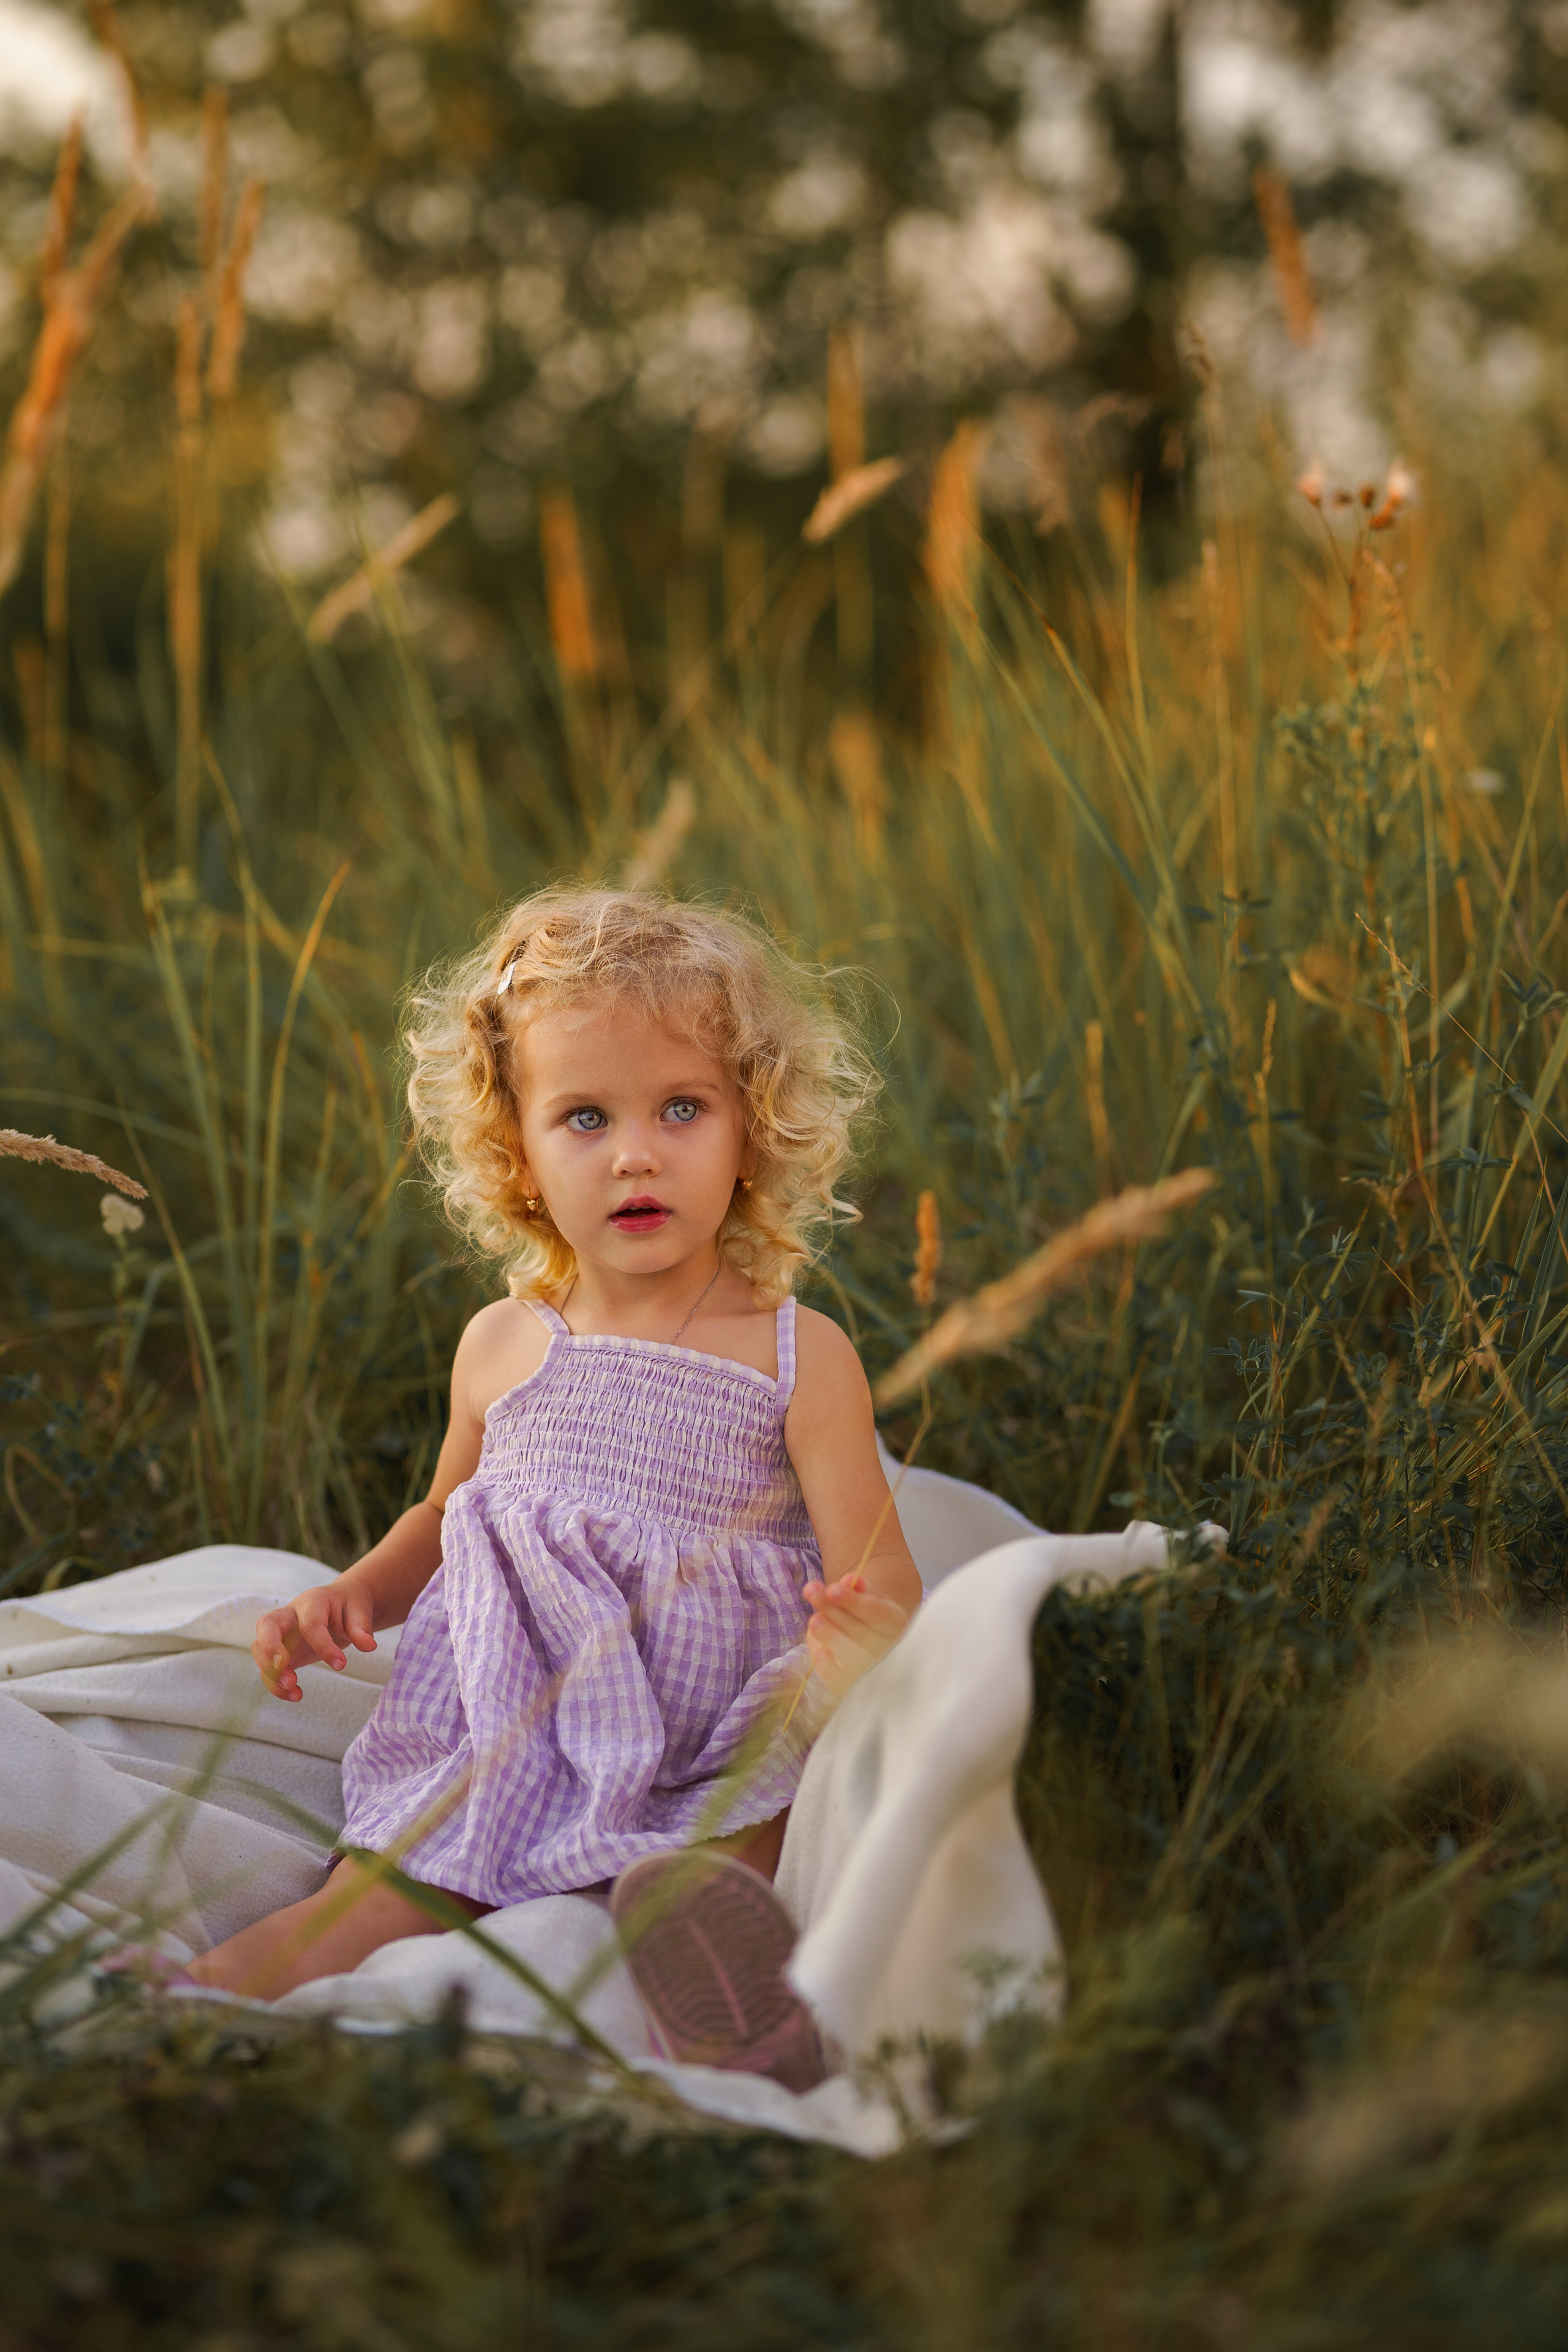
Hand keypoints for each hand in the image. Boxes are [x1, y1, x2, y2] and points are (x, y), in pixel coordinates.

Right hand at [253, 1581, 376, 1701]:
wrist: (342, 1605)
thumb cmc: (349, 1607)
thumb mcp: (360, 1611)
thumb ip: (362, 1627)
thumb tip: (369, 1646)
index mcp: (312, 1602)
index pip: (310, 1623)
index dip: (323, 1646)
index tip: (341, 1665)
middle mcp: (289, 1615)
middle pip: (266, 1625)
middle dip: (270, 1646)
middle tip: (285, 1666)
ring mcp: (281, 1634)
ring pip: (259, 1649)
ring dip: (270, 1672)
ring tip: (293, 1689)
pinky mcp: (281, 1653)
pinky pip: (269, 1669)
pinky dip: (276, 1685)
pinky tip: (296, 1695)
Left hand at [801, 1571, 909, 1699]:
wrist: (870, 1641)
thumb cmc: (864, 1615)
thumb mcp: (867, 1597)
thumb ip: (859, 1588)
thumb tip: (848, 1581)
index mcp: (896, 1623)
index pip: (878, 1613)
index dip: (854, 1602)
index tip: (832, 1589)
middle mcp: (890, 1649)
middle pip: (863, 1633)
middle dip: (834, 1612)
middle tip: (812, 1593)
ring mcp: (874, 1672)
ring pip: (854, 1658)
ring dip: (832, 1637)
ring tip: (815, 1620)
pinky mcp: (854, 1688)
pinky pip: (843, 1683)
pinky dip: (830, 1669)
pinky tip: (821, 1653)